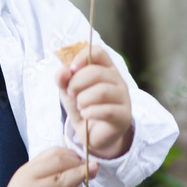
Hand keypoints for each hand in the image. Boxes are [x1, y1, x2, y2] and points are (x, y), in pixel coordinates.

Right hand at [0, 147, 97, 186]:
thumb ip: (49, 178)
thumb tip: (76, 171)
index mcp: (27, 169)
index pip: (51, 153)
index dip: (71, 154)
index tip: (83, 160)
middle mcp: (27, 178)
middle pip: (57, 163)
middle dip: (78, 164)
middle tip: (93, 167)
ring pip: (60, 180)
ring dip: (79, 177)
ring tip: (91, 177)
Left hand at [55, 43, 132, 159]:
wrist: (91, 135)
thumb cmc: (82, 107)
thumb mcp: (68, 91)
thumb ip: (63, 79)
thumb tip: (63, 71)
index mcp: (105, 68)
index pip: (98, 51)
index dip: (82, 57)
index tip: (71, 70)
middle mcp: (118, 80)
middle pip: (96, 72)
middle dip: (76, 83)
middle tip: (71, 94)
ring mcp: (124, 98)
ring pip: (102, 91)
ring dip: (83, 99)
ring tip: (80, 106)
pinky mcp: (124, 116)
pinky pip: (107, 110)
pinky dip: (90, 112)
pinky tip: (86, 115)